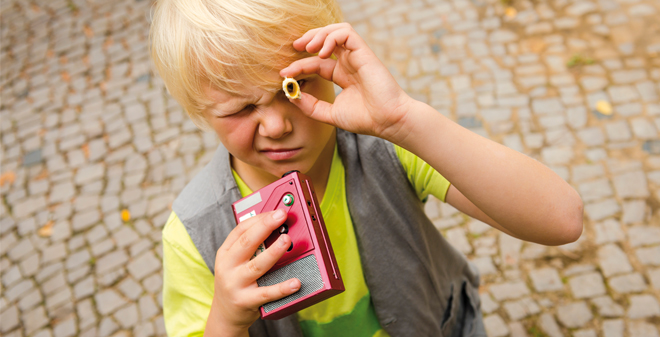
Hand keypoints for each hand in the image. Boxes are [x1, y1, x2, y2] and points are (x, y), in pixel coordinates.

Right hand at [206, 210, 300, 334]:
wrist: (225, 314)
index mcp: (225, 253)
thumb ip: (250, 246)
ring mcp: (236, 284)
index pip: (241, 230)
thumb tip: (275, 227)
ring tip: (287, 240)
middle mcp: (228, 267)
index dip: (259, 219)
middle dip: (265, 226)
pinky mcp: (246, 301)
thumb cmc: (235, 282)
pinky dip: (282, 288)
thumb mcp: (234, 262)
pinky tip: (295, 282)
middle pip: (247, 242)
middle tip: (282, 216)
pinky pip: (267, 293)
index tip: (276, 211)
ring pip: (257, 265)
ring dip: (274, 252)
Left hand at [280, 23, 414, 142]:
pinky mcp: (364, 52)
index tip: (284, 74)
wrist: (387, 121)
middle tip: (294, 48)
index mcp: (342, 75)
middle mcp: (349, 63)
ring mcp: (357, 56)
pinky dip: (330, 37)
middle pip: (325, 40)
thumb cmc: (365, 119)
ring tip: (307, 48)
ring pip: (335, 31)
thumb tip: (291, 94)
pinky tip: (322, 53)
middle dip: (307, 39)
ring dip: (319, 34)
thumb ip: (310, 105)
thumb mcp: (330, 114)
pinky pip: (345, 33)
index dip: (299, 65)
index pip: (316, 63)